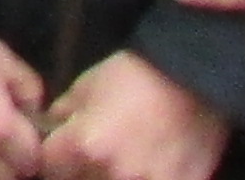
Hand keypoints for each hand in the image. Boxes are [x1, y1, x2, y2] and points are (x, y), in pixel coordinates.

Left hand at [34, 51, 229, 179]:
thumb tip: (52, 128)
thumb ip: (63, 113)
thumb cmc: (133, 76)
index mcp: (85, 146)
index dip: (55, 157)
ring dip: (112, 175)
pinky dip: (146, 177)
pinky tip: (150, 164)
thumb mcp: (86, 85)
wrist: (193, 78)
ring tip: (124, 157)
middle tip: (96, 152)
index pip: (51, 167)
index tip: (63, 151)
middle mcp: (113, 174)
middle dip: (82, 169)